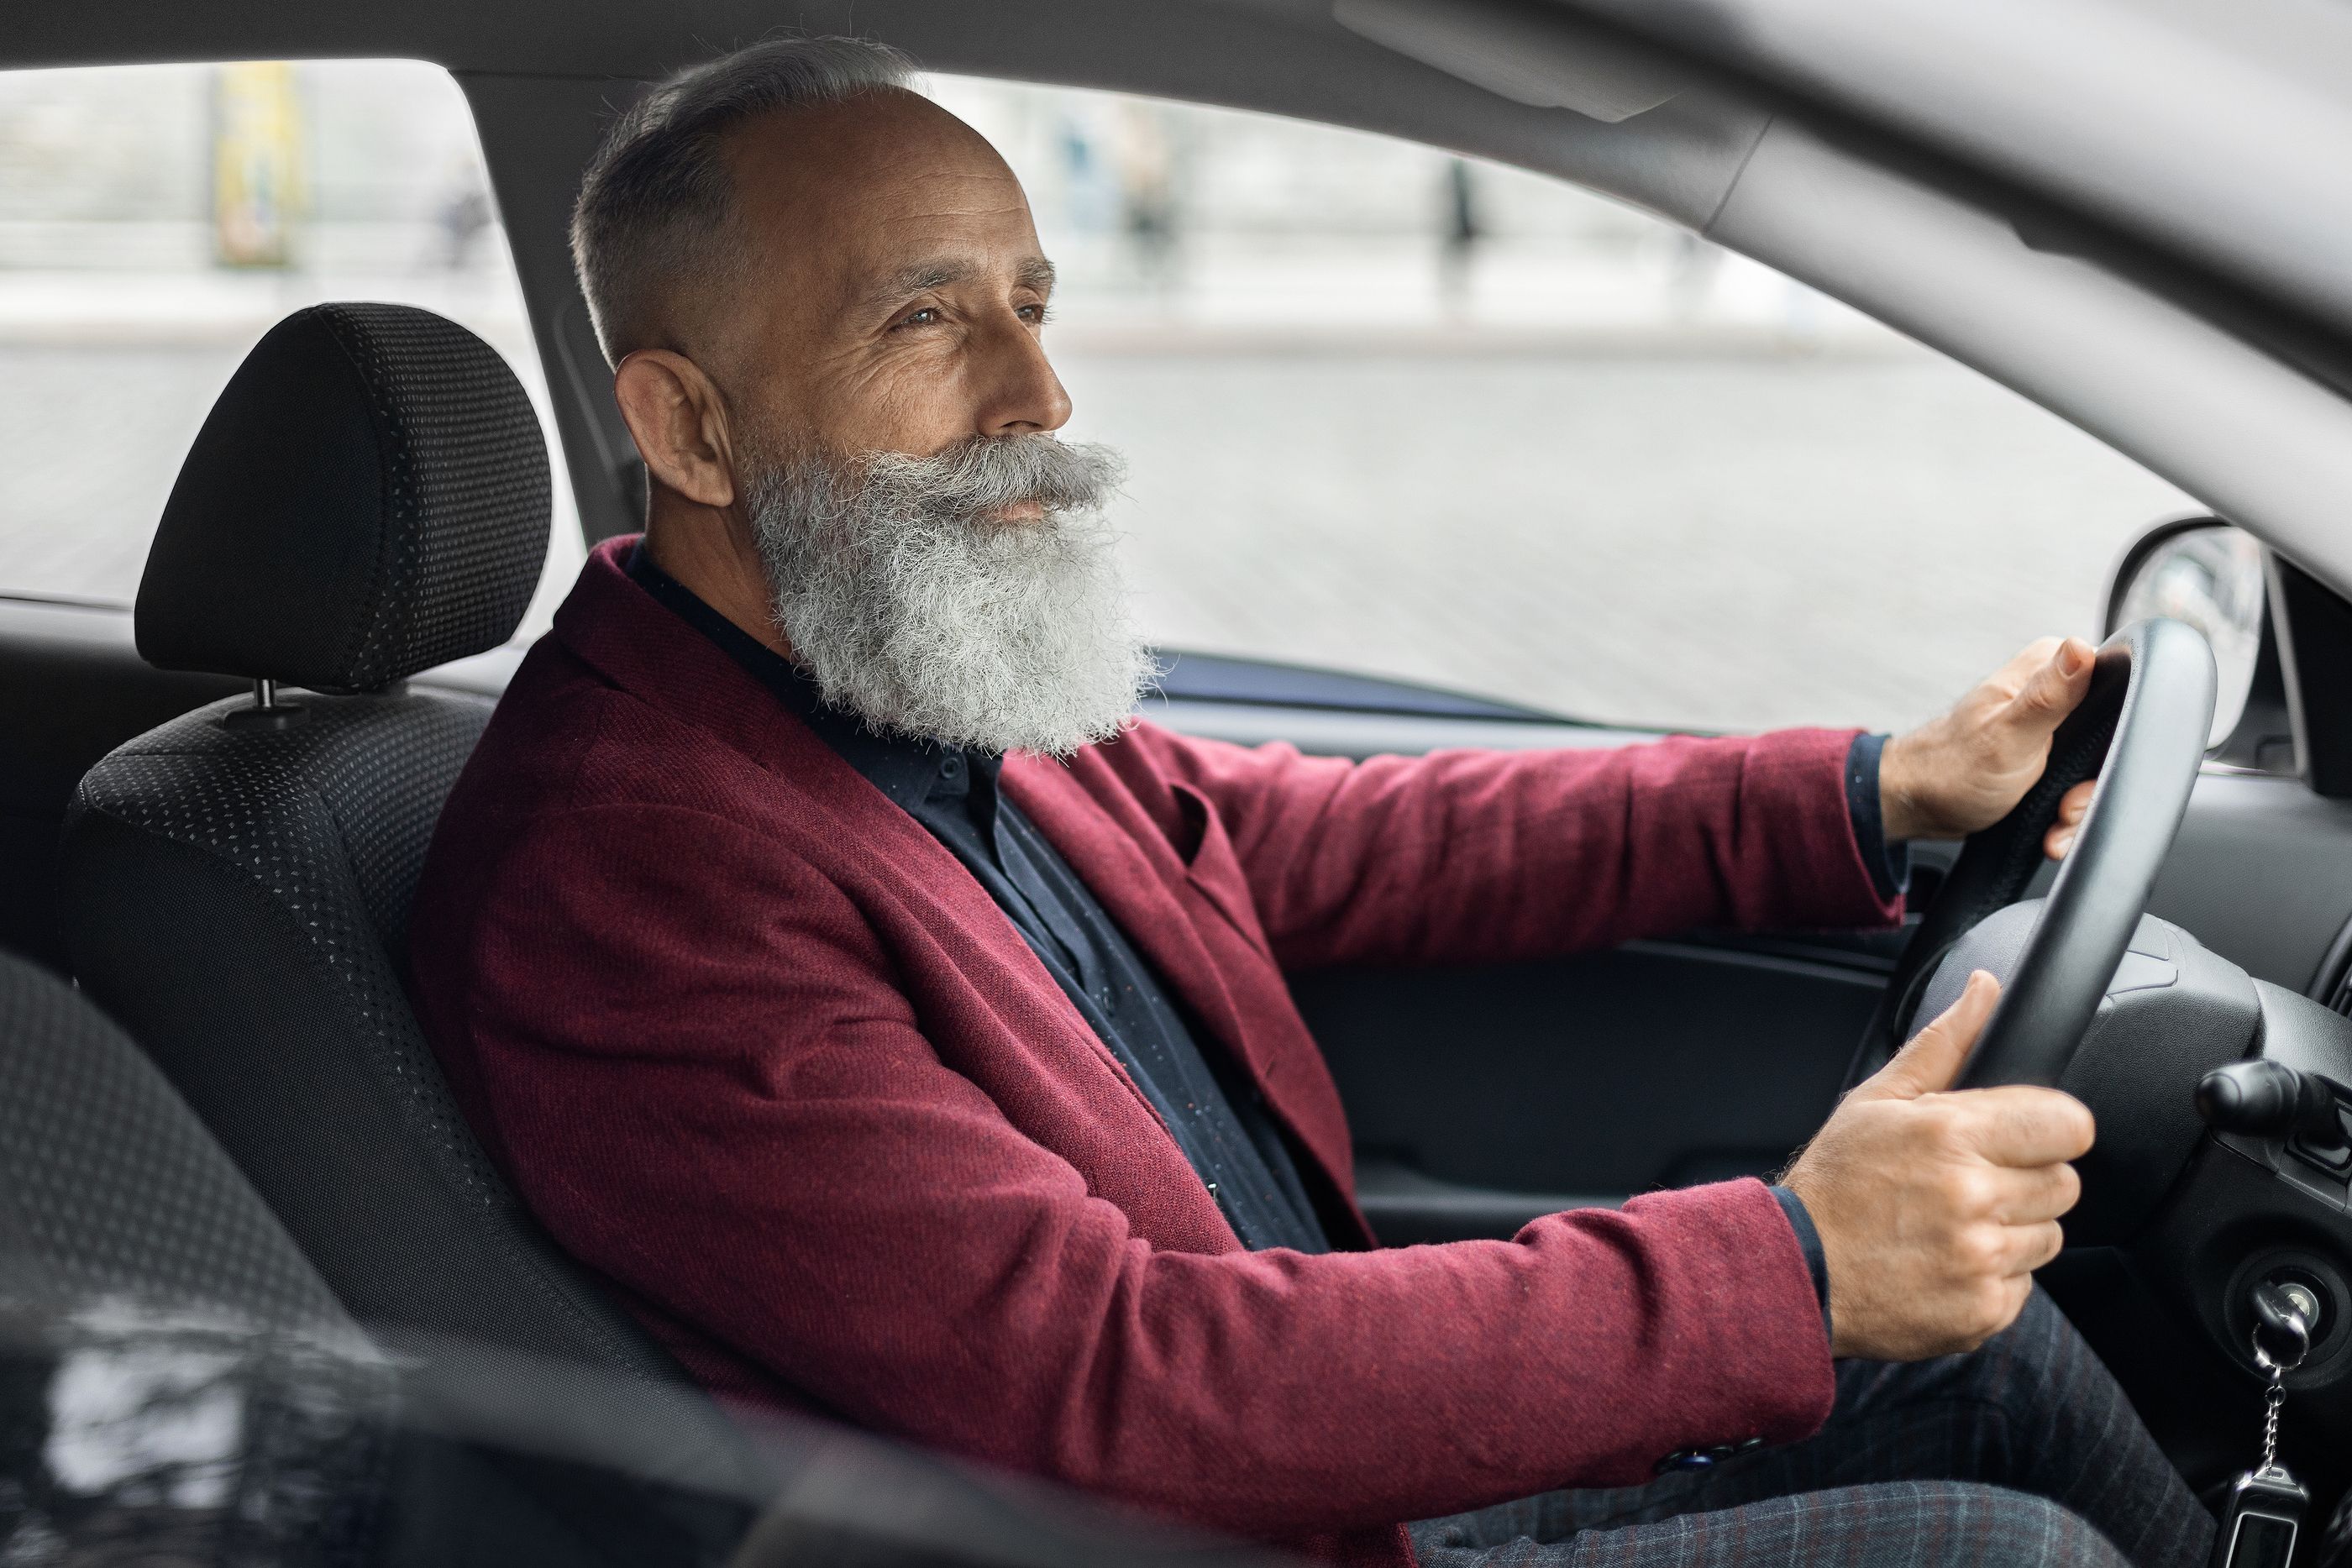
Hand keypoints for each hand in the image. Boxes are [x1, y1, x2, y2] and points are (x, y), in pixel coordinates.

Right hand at [1782, 972, 2093, 1360]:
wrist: (1793, 1270)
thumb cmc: (1834, 1182)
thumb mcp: (1878, 1099)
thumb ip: (1944, 1043)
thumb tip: (1985, 990)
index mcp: (1951, 1133)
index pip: (2068, 1125)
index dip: (2050, 1129)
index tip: (2025, 1137)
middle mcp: (1972, 1196)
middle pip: (2064, 1184)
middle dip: (2026, 1180)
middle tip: (1970, 1184)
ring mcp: (1979, 1259)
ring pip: (2049, 1237)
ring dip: (2012, 1230)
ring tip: (1952, 1226)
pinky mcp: (1982, 1311)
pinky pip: (2024, 1285)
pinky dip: (1992, 1277)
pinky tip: (1945, 1263)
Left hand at [1879, 637, 2098, 856]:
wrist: (1919, 806)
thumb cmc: (1951, 769)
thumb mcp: (2007, 734)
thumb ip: (2048, 694)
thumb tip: (2082, 647)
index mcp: (2050, 668)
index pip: (2119, 687)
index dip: (2115, 739)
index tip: (2089, 775)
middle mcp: (2056, 691)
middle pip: (2113, 737)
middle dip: (2093, 786)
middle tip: (2066, 809)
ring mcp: (2054, 726)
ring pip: (2099, 768)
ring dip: (2080, 809)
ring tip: (2056, 827)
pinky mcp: (2050, 755)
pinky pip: (2080, 785)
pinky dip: (2069, 816)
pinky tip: (2053, 831)